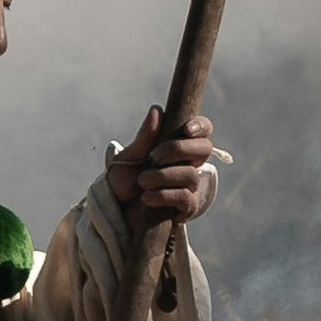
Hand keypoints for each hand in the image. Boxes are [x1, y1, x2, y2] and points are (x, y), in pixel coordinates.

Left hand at [107, 105, 221, 223]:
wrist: (116, 211)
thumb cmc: (123, 182)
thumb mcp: (129, 157)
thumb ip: (145, 137)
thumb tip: (157, 110)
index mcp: (177, 146)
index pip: (203, 130)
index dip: (201, 126)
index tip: (186, 130)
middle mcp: (187, 163)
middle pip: (204, 149)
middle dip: (179, 149)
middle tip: (154, 156)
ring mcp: (188, 186)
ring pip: (191, 174)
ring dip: (163, 176)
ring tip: (142, 181)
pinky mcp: (185, 208)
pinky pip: (186, 198)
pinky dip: (164, 195)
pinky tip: (146, 197)